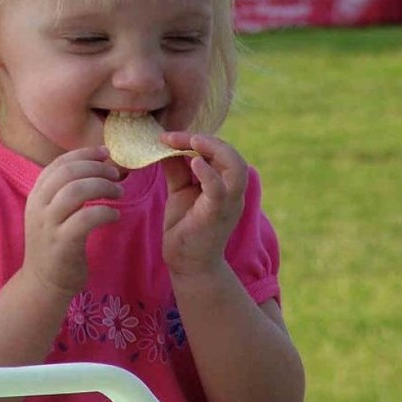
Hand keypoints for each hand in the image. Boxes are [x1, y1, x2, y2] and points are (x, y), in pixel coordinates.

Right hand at [22, 147, 122, 296]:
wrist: (43, 284)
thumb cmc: (56, 244)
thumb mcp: (54, 212)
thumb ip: (69, 190)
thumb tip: (102, 166)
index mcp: (37, 194)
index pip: (59, 164)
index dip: (84, 154)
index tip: (105, 153)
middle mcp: (38, 206)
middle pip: (68, 173)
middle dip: (96, 168)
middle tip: (116, 175)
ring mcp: (48, 225)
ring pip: (75, 191)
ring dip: (102, 186)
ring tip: (119, 192)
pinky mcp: (61, 244)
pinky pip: (85, 218)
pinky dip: (104, 212)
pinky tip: (114, 215)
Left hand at [159, 133, 247, 277]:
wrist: (187, 265)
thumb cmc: (185, 227)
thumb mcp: (180, 191)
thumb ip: (177, 168)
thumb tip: (164, 143)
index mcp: (226, 184)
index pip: (222, 151)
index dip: (198, 139)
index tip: (168, 136)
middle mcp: (233, 192)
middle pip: (233, 155)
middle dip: (207, 140)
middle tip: (177, 136)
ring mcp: (228, 203)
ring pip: (237, 168)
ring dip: (215, 149)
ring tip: (192, 141)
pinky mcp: (217, 215)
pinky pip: (220, 190)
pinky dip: (209, 174)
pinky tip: (194, 163)